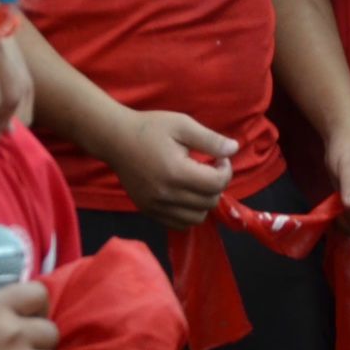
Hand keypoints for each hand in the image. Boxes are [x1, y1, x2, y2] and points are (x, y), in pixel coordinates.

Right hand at [107, 109, 234, 228]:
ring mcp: (156, 206)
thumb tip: (234, 149)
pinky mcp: (148, 211)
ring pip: (197, 218)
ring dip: (204, 202)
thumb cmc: (150, 128)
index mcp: (176, 172)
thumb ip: (210, 139)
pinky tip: (185, 195)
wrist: (115, 139)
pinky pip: (179, 224)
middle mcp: (167, 195)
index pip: (217, 184)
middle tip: (209, 168)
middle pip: (209, 202)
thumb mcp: (182, 125)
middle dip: (216, 184)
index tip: (219, 158)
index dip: (226, 170)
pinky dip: (189, 213)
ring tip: (197, 183)